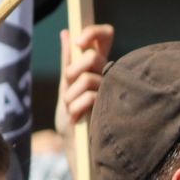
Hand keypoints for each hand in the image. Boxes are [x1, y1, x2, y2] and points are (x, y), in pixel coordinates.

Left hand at [56, 24, 115, 141]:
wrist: (78, 148)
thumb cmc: (72, 119)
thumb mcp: (66, 87)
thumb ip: (68, 60)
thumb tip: (66, 32)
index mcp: (100, 66)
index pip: (105, 36)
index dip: (93, 32)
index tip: (78, 42)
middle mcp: (110, 75)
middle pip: (91, 56)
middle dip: (72, 71)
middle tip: (68, 88)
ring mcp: (113, 90)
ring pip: (87, 77)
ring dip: (71, 95)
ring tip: (71, 110)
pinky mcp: (112, 106)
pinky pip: (89, 95)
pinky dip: (75, 107)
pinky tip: (76, 119)